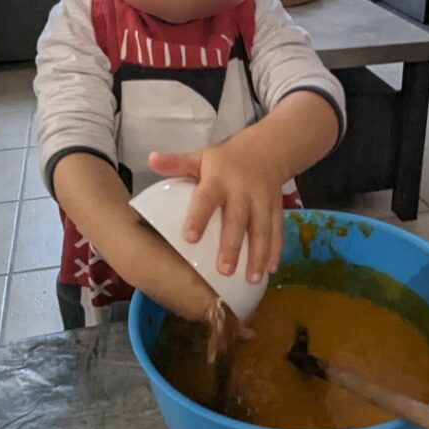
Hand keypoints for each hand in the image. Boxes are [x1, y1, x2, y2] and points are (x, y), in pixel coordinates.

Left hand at [149, 133, 284, 283]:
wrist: (265, 149)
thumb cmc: (224, 160)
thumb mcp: (200, 157)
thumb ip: (176, 163)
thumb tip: (151, 159)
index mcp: (219, 179)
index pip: (207, 199)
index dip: (199, 218)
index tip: (190, 238)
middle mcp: (242, 190)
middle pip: (238, 220)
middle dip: (232, 246)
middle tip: (225, 271)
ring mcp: (262, 200)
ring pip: (262, 229)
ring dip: (258, 254)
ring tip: (252, 279)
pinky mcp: (277, 208)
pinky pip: (277, 230)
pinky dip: (276, 250)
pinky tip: (271, 270)